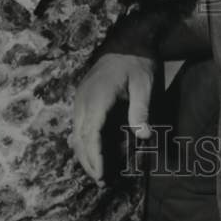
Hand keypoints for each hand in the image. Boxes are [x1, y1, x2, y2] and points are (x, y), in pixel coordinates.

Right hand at [72, 52, 154, 182]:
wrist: (129, 38)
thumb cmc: (139, 61)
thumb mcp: (145, 84)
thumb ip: (141, 110)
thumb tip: (143, 136)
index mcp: (97, 97)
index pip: (91, 134)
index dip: (94, 157)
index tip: (102, 175)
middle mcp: (84, 99)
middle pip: (80, 137)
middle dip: (88, 160)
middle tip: (102, 181)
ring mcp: (81, 97)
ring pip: (76, 132)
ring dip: (84, 152)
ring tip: (97, 171)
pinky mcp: (83, 96)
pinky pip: (78, 123)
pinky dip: (83, 140)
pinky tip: (90, 150)